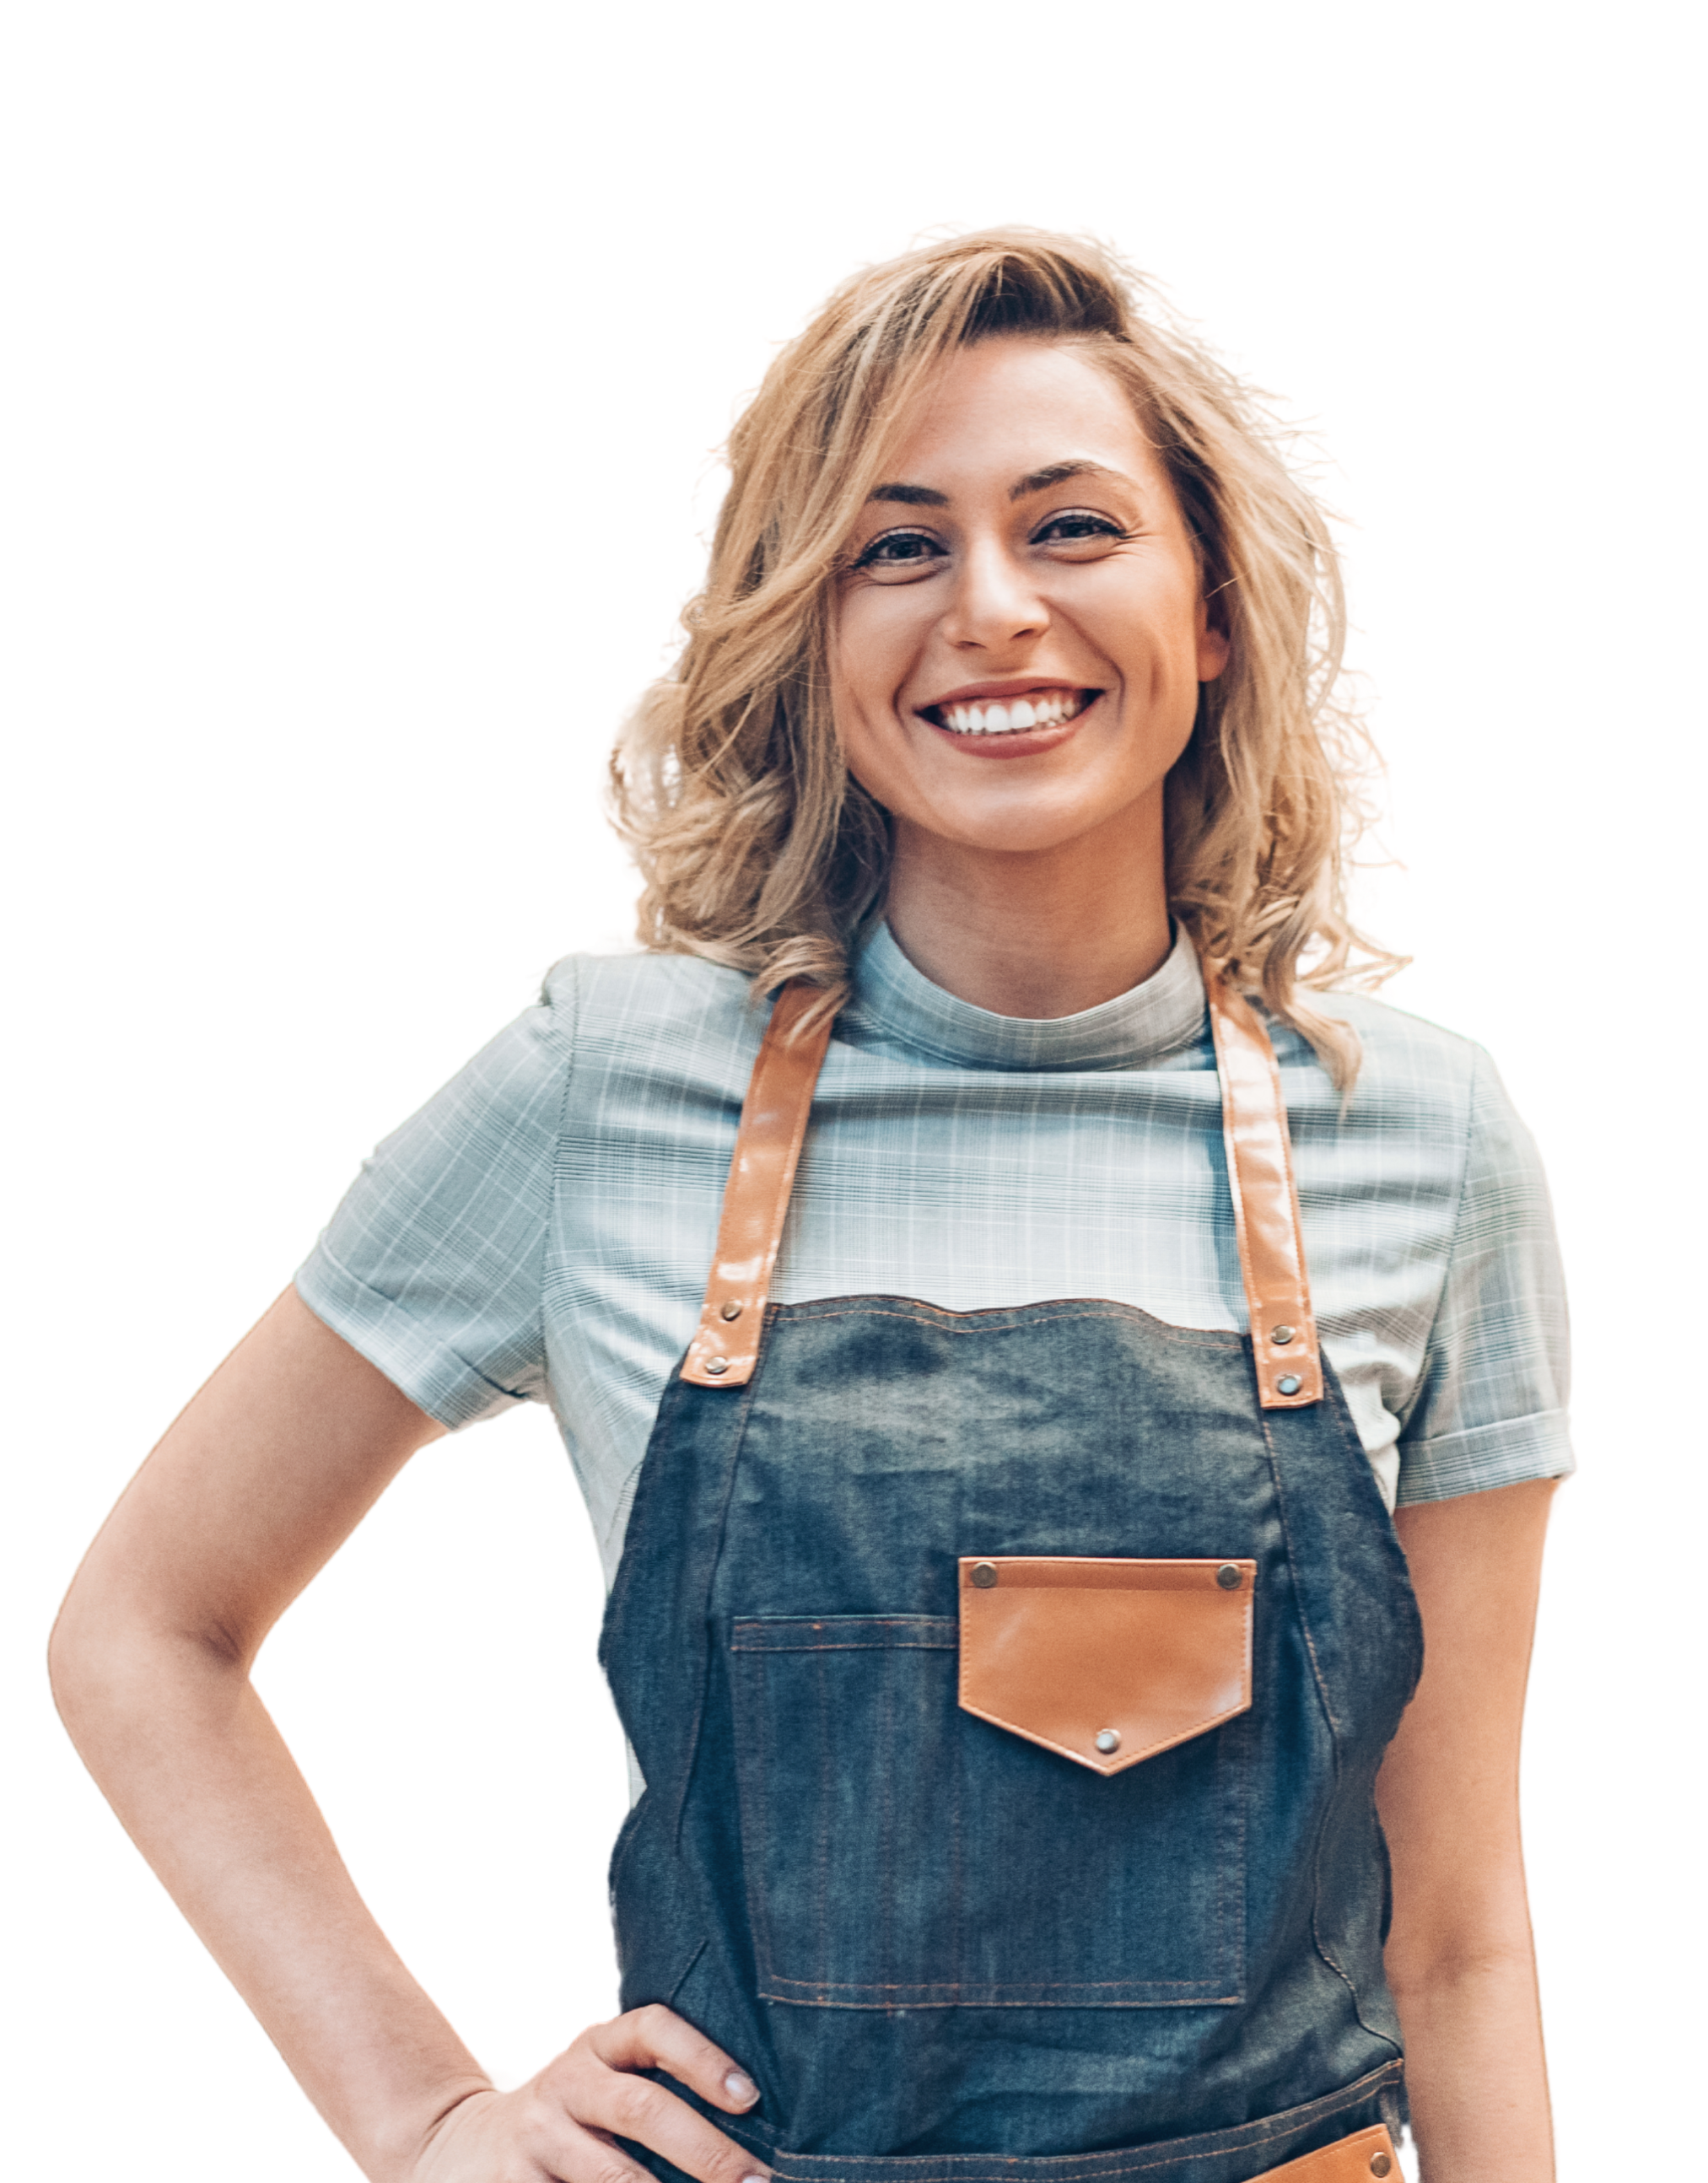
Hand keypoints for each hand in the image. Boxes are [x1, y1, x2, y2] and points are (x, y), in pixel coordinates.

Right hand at [405, 2005, 770, 2182]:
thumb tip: (746, 2122)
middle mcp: (566, 2080)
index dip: (703, 2058)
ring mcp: (537, 2134)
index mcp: (596, 2045)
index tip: (750, 2097)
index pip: (653, 2029)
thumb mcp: (597, 2081)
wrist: (457, 2143)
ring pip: (612, 2174)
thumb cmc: (563, 2114)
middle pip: (642, 2106)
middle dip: (705, 2150)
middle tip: (755, 2181)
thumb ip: (652, 2085)